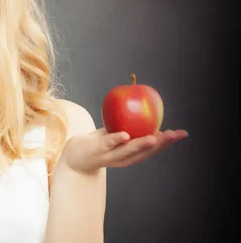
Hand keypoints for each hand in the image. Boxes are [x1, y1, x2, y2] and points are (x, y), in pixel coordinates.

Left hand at [60, 128, 188, 173]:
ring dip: (142, 144)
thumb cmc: (100, 141)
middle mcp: (125, 159)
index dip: (168, 142)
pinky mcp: (97, 151)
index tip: (182, 134)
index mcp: (132, 155)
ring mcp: (111, 156)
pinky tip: (125, 135)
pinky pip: (108, 144)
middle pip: (145, 152)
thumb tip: (143, 100)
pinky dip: (117, 139)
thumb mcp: (117, 132)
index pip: (153, 149)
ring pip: (129, 150)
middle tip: (173, 134)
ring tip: (154, 137)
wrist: (76, 155)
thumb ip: (130, 123)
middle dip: (161, 143)